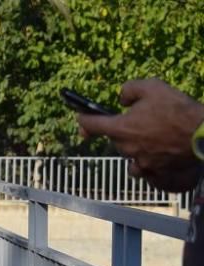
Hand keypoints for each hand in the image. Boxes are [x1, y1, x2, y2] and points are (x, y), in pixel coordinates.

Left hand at [77, 78, 203, 191]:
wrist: (202, 134)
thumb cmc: (178, 109)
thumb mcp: (153, 87)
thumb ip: (130, 89)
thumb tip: (121, 99)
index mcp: (121, 128)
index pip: (91, 125)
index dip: (83, 120)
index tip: (81, 118)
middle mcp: (126, 147)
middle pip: (114, 138)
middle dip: (121, 128)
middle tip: (140, 119)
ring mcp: (139, 161)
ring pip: (127, 153)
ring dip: (133, 144)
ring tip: (151, 135)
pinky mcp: (153, 171)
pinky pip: (141, 168)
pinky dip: (143, 161)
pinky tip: (154, 153)